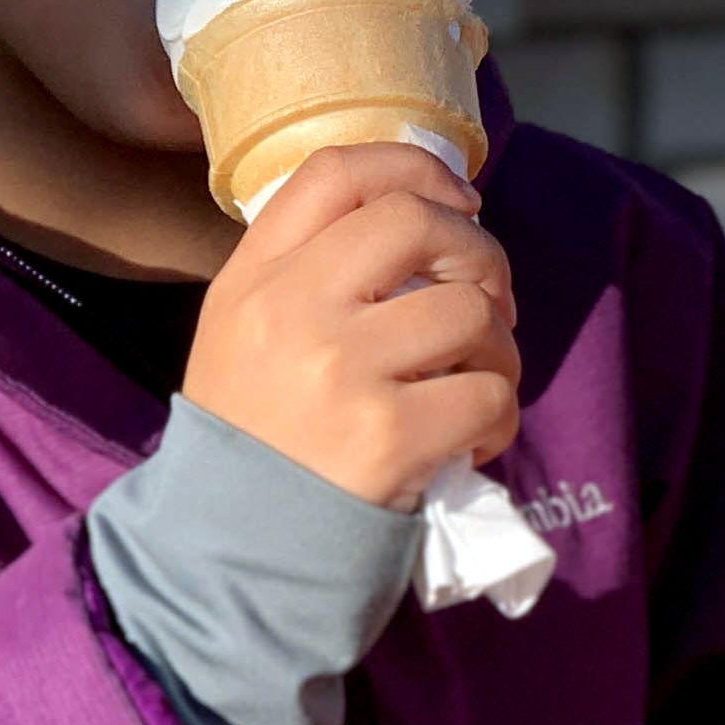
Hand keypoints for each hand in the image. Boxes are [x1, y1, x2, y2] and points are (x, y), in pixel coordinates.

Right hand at [180, 142, 520, 510]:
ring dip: (499, 348)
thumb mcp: (245, 336)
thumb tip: (431, 218)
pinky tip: (469, 442)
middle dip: (478, 253)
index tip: (460, 199)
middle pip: (416, 222)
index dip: (415, 166)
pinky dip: (498, 416)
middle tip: (487, 300)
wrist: (225, 558)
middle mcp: (292, 310)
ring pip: (471, 311)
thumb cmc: (254, 442)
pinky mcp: (390, 435)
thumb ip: (310, 273)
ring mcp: (341, 370)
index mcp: (254, 279)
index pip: (336, 172)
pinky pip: (490, 392)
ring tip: (476, 384)